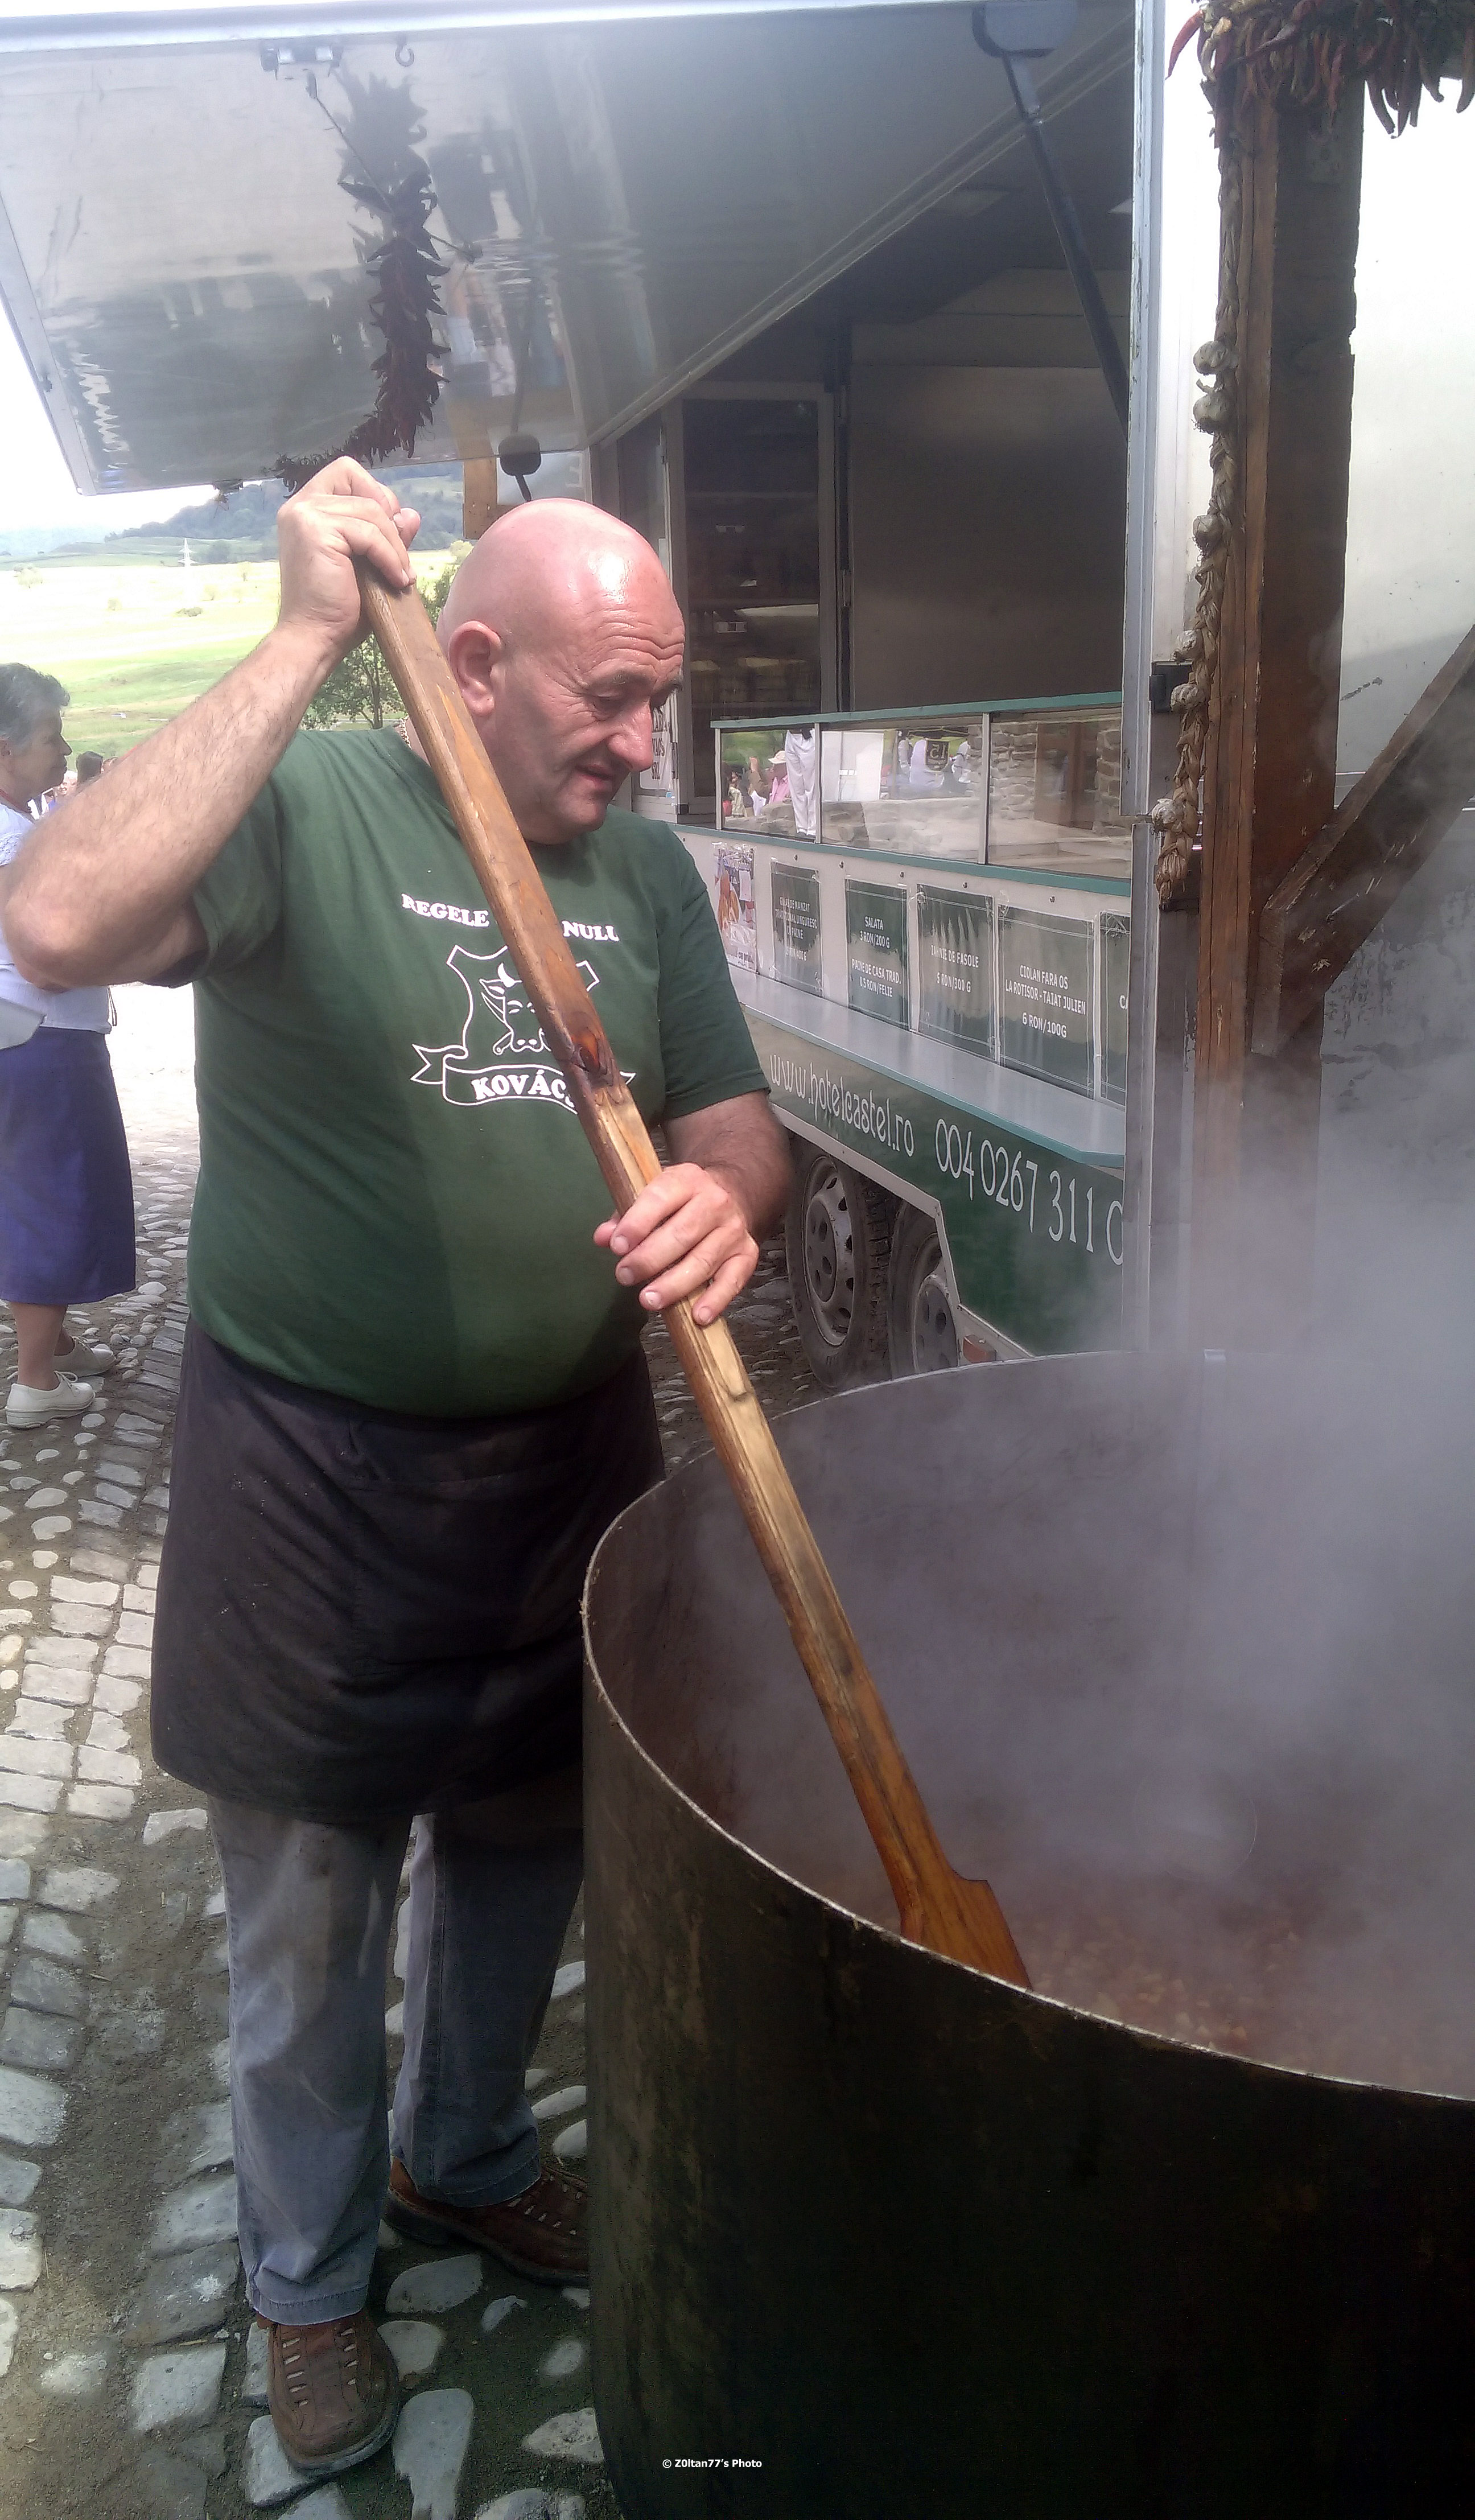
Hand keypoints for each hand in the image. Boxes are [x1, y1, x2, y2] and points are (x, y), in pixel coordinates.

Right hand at [274, 459, 420, 671]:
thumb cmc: (337, 609)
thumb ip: (386, 536)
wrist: (314, 638)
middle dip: (386, 513)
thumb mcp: (369, 566)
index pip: (346, 473)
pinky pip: (370, 533)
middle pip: (357, 479)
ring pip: (370, 510)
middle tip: (396, 553)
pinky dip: (390, 556)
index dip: (373, 493)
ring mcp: (305, 515)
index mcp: (306, 509)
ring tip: (401, 576)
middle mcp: (300, 505)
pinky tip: (396, 580)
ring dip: (395, 545)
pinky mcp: (316, 530)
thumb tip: (411, 514)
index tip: (387, 532)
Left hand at [595, 1163, 758, 1324]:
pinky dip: (716, 1300)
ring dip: (674, 1284)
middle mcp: (715, 1202)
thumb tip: (603, 1238)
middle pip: (682, 1234)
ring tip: (649, 1300)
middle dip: (650, 1258)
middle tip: (624, 1276)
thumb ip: (626, 1217)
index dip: (637, 1223)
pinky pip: (733, 1280)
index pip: (660, 1199)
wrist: (732, 1193)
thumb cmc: (681, 1201)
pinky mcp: (747, 1254)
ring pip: (703, 1261)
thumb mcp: (654, 1197)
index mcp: (686, 1180)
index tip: (617, 1246)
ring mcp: (733, 1230)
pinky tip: (697, 1316)